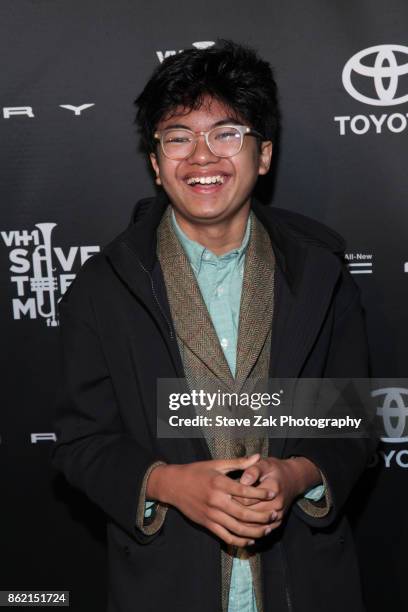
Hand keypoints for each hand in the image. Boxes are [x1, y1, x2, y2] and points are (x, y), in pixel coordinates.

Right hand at [146, 454, 277, 546]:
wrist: (173, 485)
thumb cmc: (196, 471)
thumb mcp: (216, 464)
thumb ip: (239, 462)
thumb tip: (257, 456)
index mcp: (219, 484)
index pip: (244, 491)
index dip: (260, 493)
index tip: (273, 494)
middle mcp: (216, 501)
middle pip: (243, 513)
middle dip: (262, 516)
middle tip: (275, 515)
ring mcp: (211, 515)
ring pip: (236, 528)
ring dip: (254, 531)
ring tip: (268, 529)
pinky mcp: (207, 524)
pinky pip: (225, 536)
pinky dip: (239, 540)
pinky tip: (250, 539)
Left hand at [232, 456, 321, 531]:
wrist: (292, 479)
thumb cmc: (274, 470)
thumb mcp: (264, 464)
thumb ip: (253, 470)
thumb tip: (242, 480)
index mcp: (272, 489)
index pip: (247, 501)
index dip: (233, 499)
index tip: (224, 495)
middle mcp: (277, 504)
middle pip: (249, 515)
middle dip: (234, 512)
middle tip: (223, 507)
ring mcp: (278, 515)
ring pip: (253, 526)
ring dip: (240, 523)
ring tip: (228, 515)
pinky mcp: (278, 522)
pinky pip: (261, 531)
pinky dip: (249, 530)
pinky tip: (238, 524)